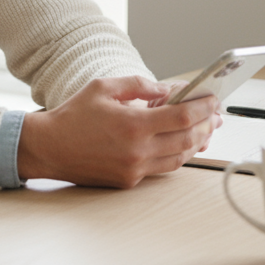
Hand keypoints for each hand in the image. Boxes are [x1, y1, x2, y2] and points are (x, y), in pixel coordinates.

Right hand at [16, 76, 222, 187]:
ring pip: (179, 158)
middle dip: (207, 125)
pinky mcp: (128, 180)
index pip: (182, 117)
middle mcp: (137, 150)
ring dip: (197, 143)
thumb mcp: (103, 87)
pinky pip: (162, 168)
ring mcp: (134, 169)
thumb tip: (166, 89)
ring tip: (206, 129)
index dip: (202, 107)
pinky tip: (182, 144)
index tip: (213, 100)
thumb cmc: (72, 116)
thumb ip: (138, 85)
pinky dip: (177, 155)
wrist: (48, 148)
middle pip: (187, 139)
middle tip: (216, 115)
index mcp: (133, 124)